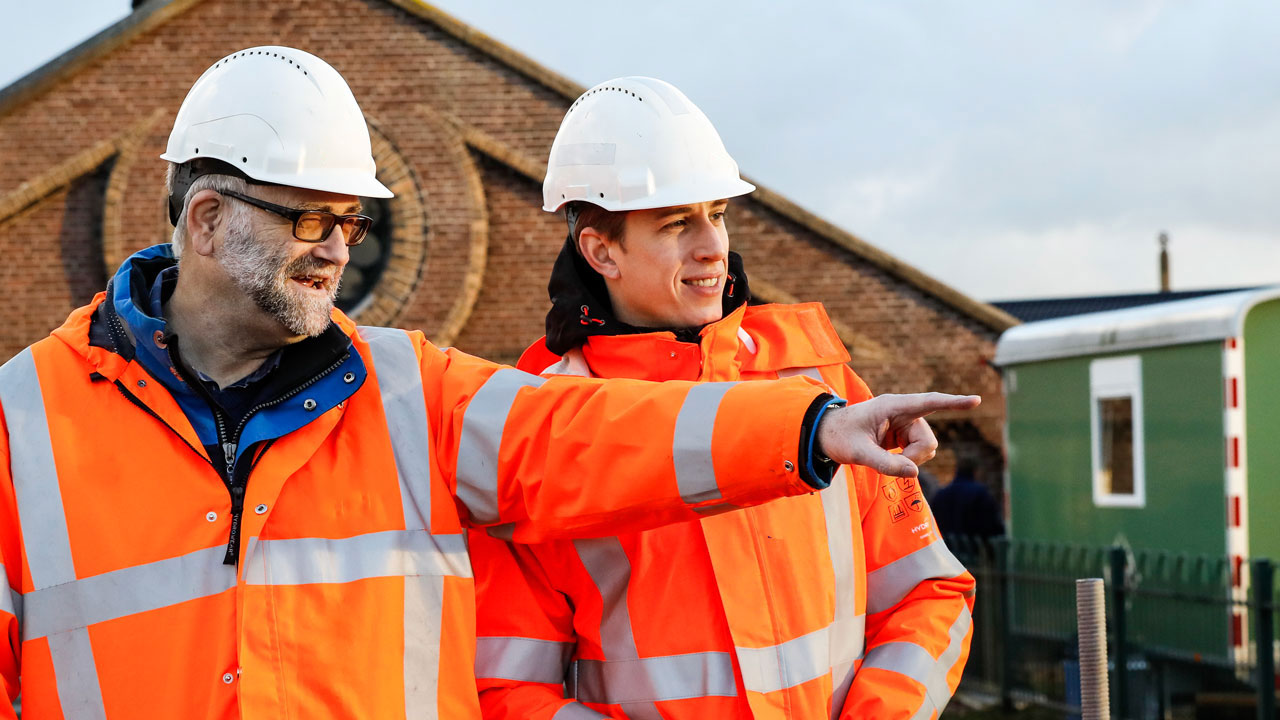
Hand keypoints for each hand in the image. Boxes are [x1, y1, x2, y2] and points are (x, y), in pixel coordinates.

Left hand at [817, 393, 980, 477]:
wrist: (825, 435)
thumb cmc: (838, 437)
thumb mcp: (857, 453)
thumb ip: (885, 464)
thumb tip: (915, 473)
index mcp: (892, 405)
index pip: (929, 402)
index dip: (953, 403)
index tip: (976, 400)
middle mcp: (903, 411)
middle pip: (928, 440)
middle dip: (915, 457)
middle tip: (891, 464)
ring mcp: (904, 423)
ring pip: (926, 448)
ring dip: (910, 460)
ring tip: (884, 459)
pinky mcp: (903, 434)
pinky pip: (918, 452)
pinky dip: (907, 461)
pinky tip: (888, 457)